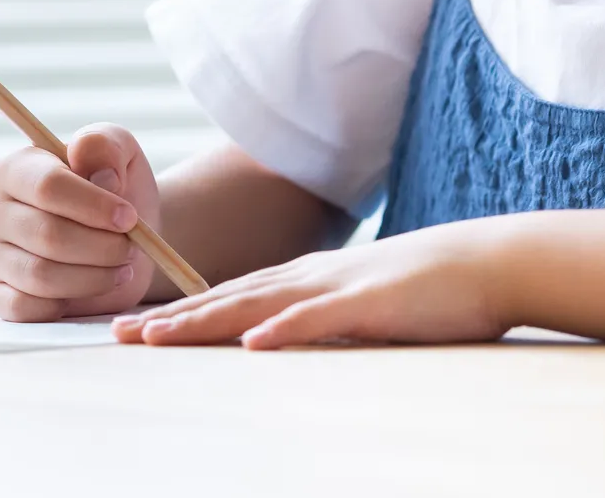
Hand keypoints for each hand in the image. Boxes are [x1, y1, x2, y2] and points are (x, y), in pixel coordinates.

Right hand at [0, 122, 161, 320]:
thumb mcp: (120, 153)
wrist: (123, 236)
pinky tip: (90, 286)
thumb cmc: (116, 189)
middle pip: (47, 235)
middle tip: (131, 247)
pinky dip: (67, 302)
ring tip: (121, 266)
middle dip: (101, 246)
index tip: (129, 217)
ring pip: (40, 276)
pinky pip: (27, 309)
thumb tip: (102, 175)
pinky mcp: (1, 295)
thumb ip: (106, 146)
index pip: (47, 186)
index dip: (93, 205)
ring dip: (94, 276)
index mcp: (16, 168)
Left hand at [111, 219, 515, 348]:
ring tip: (157, 338)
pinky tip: (252, 343)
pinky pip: (320, 318)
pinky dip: (284, 330)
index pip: (230, 296)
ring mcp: (338, 287)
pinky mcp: (372, 303)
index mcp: (306, 279)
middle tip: (117, 336)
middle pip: (227, 298)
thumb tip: (279, 342)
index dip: (181, 312)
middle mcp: (310, 278)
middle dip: (171, 319)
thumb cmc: (426, 289)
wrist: (487, 261)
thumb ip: (319, 319)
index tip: (137, 329)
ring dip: (204, 322)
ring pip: (257, 305)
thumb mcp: (359, 304)